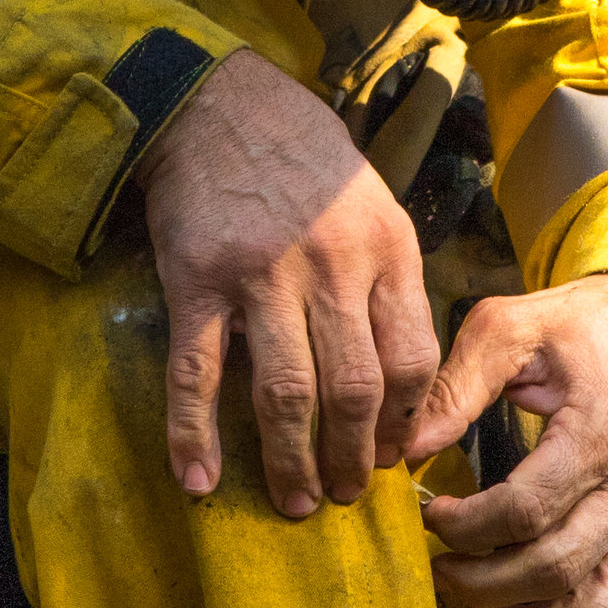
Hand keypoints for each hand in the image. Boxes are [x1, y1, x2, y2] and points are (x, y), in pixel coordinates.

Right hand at [138, 48, 440, 516]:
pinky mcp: (198, 281)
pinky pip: (198, 372)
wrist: (219, 104)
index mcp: (386, 249)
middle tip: (347, 496)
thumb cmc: (304, 160)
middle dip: (353, 458)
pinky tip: (199, 478)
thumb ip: (389, 281)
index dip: (407, 423)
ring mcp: (262, 276)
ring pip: (285, 394)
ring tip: (297, 502)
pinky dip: (194, 432)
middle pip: (354, 390)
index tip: (396, 457)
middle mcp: (332, 266)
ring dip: (292, 461)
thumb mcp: (373, 205)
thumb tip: (402, 376)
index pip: (413, 360)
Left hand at [403, 275, 607, 607]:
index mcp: (603, 433)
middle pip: (554, 570)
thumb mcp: (512, 326)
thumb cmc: (583, 328)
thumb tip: (405, 448)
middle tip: (436, 570)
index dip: (467, 527)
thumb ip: (456, 384)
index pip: (527, 510)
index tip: (432, 515)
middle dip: (480, 584)